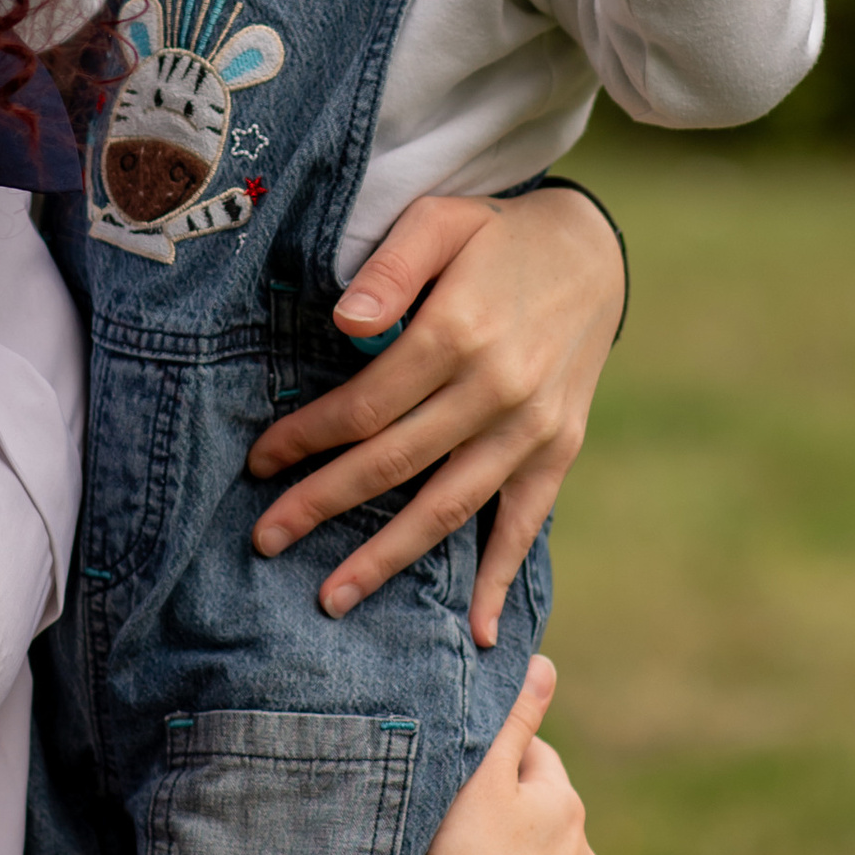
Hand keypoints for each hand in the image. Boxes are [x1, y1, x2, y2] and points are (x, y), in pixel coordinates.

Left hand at [245, 184, 625, 644]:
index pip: (364, 405)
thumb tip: (344, 320)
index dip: (306, 438)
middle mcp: (498, 388)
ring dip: (387, 557)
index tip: (260, 462)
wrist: (594, 255)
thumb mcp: (440, 221)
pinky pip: (524, 524)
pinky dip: (499, 579)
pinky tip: (474, 634)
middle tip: (264, 540)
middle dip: (322, 505)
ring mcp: (533, 428)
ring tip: (332, 597)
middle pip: (393, 463)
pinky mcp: (560, 450)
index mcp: (458, 331)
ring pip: (448, 506)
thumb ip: (390, 268)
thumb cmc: (495, 236)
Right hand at [411, 655, 596, 854]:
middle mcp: (584, 852)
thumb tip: (545, 665)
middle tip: (458, 829)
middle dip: (511, 815)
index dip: (498, 762)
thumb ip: (515, 723)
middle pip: (544, 816)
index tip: (464, 776)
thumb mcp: (486, 782)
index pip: (535, 759)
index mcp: (565, 804)